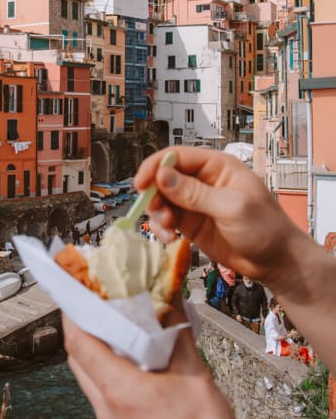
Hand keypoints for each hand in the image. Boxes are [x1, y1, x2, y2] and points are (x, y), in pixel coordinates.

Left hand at [63, 314, 313, 418]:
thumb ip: (177, 331)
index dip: (73, 311)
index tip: (77, 288)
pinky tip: (131, 356)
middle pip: (77, 358)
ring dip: (94, 347)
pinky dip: (107, 367)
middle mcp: (107, 407)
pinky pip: (102, 390)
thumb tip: (170, 299)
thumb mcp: (194, 371)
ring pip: (88, 375)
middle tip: (96, 301)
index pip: (78, 343)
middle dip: (82, 326)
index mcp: (119, 390)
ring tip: (114, 323)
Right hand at [134, 147, 304, 292]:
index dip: (155, 167)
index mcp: (216, 166)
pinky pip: (166, 219)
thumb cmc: (266, 229)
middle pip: (164, 177)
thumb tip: (162, 176)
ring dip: (157, 213)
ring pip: (162, 199)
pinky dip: (161, 228)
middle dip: (154, 193)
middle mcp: (203, 181)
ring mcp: (195, 202)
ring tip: (167, 230)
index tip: (141, 184)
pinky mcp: (191, 222)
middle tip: (154, 210)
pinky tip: (169, 238)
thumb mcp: (232, 208)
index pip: (177, 156)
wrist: (277, 262)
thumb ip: (195, 193)